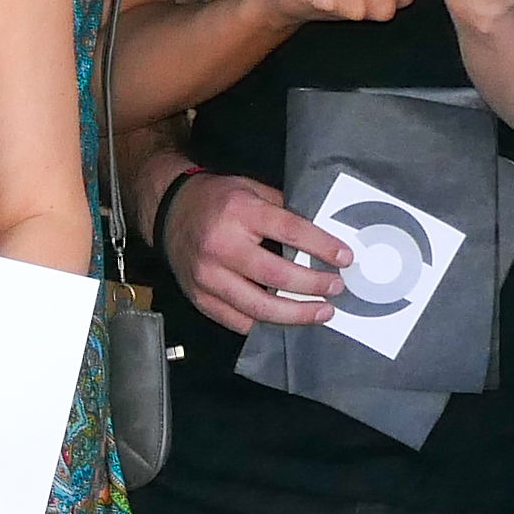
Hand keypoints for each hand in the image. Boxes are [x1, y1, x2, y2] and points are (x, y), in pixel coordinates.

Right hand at [166, 170, 353, 333]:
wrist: (168, 211)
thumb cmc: (217, 199)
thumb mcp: (251, 190)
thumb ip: (283, 210)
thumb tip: (322, 237)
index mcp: (240, 212)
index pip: (290, 231)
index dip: (321, 247)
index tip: (345, 258)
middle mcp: (222, 245)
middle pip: (276, 275)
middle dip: (313, 285)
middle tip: (337, 288)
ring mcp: (208, 276)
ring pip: (258, 306)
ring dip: (295, 314)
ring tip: (321, 313)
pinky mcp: (200, 297)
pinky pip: (238, 320)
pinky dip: (266, 324)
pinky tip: (286, 320)